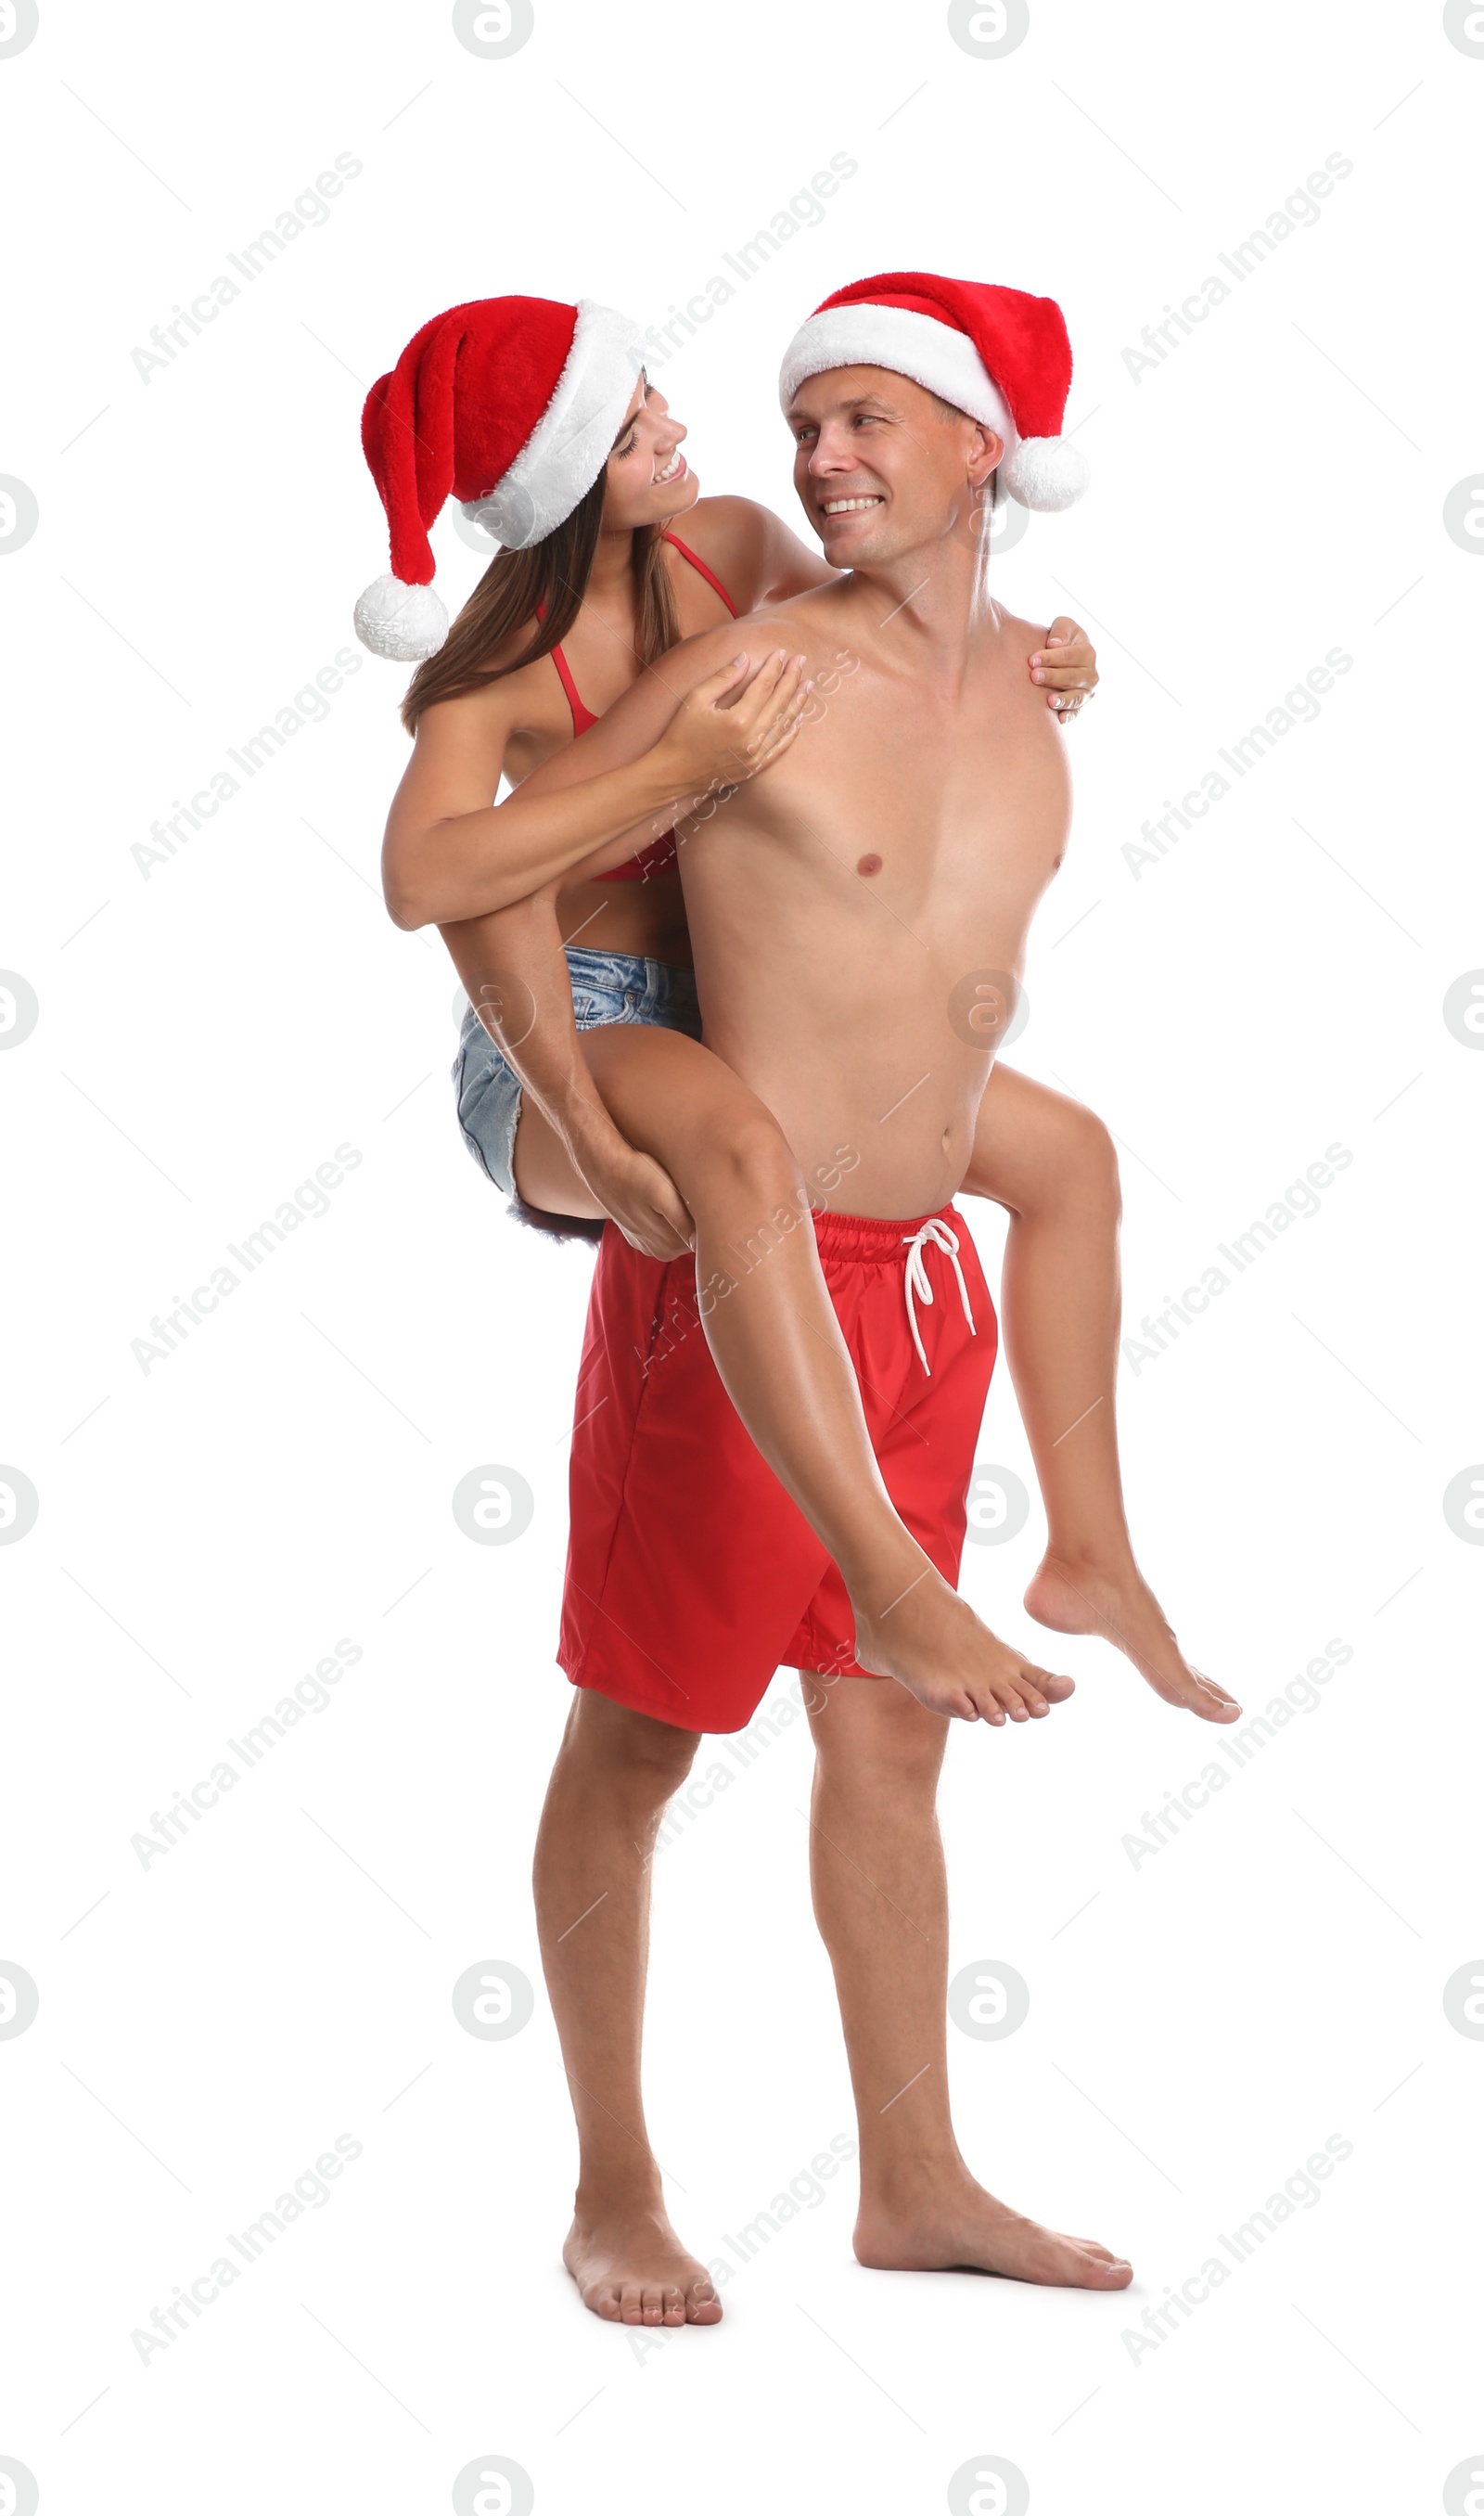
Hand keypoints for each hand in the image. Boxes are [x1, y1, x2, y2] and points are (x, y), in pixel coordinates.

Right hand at [581, 1137, 695, 1261]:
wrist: (603, 1166)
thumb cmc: (636, 1174)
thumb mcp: (663, 1194)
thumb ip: (682, 1222)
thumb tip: (699, 1244)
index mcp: (671, 1246)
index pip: (705, 1238)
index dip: (709, 1216)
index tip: (704, 1196)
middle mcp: (661, 1252)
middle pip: (693, 1237)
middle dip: (696, 1217)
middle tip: (689, 1190)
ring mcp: (649, 1245)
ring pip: (679, 1232)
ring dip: (682, 1216)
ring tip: (674, 1193)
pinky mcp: (641, 1235)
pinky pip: (664, 1228)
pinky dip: (666, 1216)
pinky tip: (660, 1199)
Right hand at [650, 648, 810, 801]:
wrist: (674, 773)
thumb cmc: (681, 734)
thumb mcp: (696, 699)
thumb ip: (723, 678)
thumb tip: (745, 658)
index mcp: (738, 719)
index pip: (764, 687)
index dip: (774, 668)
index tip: (782, 653)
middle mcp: (752, 739)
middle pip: (779, 702)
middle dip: (791, 679)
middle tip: (801, 661)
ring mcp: (755, 756)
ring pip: (784, 724)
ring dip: (798, 702)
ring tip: (807, 684)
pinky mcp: (755, 767)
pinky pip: (780, 747)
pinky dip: (791, 731)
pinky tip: (799, 717)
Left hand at [1029, 616, 1096, 722]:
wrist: (1060, 658)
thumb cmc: (1059, 640)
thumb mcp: (1063, 626)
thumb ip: (1061, 630)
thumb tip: (1055, 644)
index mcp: (1087, 652)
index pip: (1069, 655)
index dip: (1051, 657)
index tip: (1032, 660)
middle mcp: (1091, 674)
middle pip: (1072, 677)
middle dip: (1053, 677)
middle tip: (1034, 677)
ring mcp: (1086, 692)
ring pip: (1076, 697)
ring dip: (1063, 699)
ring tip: (1049, 701)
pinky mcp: (1080, 706)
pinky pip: (1076, 713)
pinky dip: (1069, 716)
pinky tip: (1059, 719)